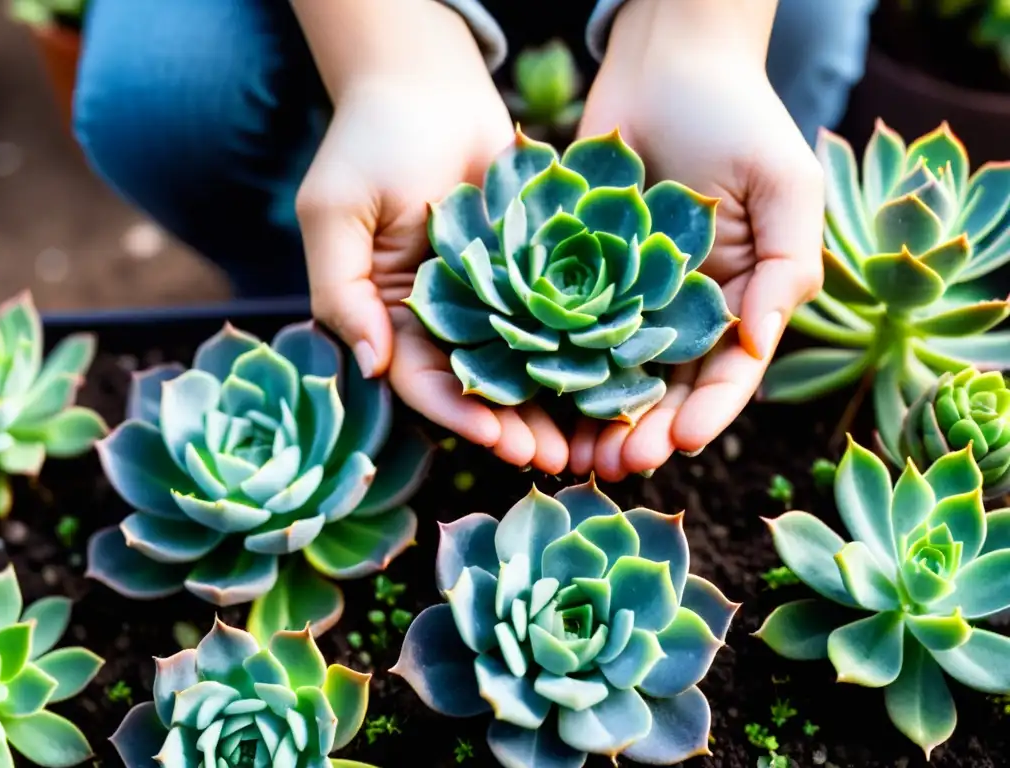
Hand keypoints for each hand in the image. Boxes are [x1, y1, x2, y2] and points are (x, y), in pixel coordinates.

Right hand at [293, 0, 568, 472]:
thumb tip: (368, 363)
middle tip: (558, 460)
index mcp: (395, 316)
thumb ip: (341, 289)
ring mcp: (497, 295)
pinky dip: (587, 348)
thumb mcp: (335, 212)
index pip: (425, 381)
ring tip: (594, 440)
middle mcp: (447, 317)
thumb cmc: (369, 140)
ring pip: (531, 362)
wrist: (427, 80)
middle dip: (518, 425)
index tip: (498, 441)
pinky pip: (564, 316)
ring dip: (558, 402)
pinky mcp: (538, 269)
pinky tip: (618, 377)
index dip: (460, 416)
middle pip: (485, 386)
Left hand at [569, 0, 824, 479]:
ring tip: (575, 452)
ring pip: (610, 371)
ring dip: (594, 414)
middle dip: (644, 429)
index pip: (726, 373)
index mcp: (738, 299)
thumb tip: (756, 346)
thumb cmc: (738, 117)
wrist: (666, 63)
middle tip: (616, 464)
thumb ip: (787, 267)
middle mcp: (682, 309)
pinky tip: (536, 396)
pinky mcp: (577, 273)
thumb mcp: (786, 187)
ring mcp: (627, 295)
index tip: (682, 443)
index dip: (707, 412)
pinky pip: (564, 327)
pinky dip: (553, 365)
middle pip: (664, 387)